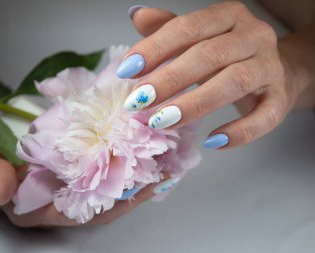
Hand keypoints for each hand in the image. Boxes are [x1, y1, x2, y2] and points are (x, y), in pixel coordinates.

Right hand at [0, 132, 171, 226]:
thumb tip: (2, 188)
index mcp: (36, 208)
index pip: (81, 213)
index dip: (112, 204)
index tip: (141, 189)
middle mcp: (57, 200)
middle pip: (102, 202)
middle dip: (134, 190)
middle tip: (164, 171)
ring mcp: (66, 183)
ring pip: (106, 186)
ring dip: (134, 174)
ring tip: (164, 160)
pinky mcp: (72, 165)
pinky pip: (101, 167)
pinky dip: (121, 159)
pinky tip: (141, 148)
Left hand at [120, 2, 298, 149]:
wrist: (278, 70)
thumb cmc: (228, 55)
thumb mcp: (198, 37)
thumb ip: (168, 28)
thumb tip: (136, 16)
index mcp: (229, 16)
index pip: (188, 28)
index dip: (155, 49)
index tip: (127, 71)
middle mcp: (254, 36)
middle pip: (209, 55)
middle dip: (169, 79)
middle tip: (139, 100)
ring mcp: (270, 67)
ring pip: (235, 82)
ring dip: (195, 104)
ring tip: (162, 121)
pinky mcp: (280, 98)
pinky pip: (265, 116)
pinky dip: (239, 132)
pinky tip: (212, 141)